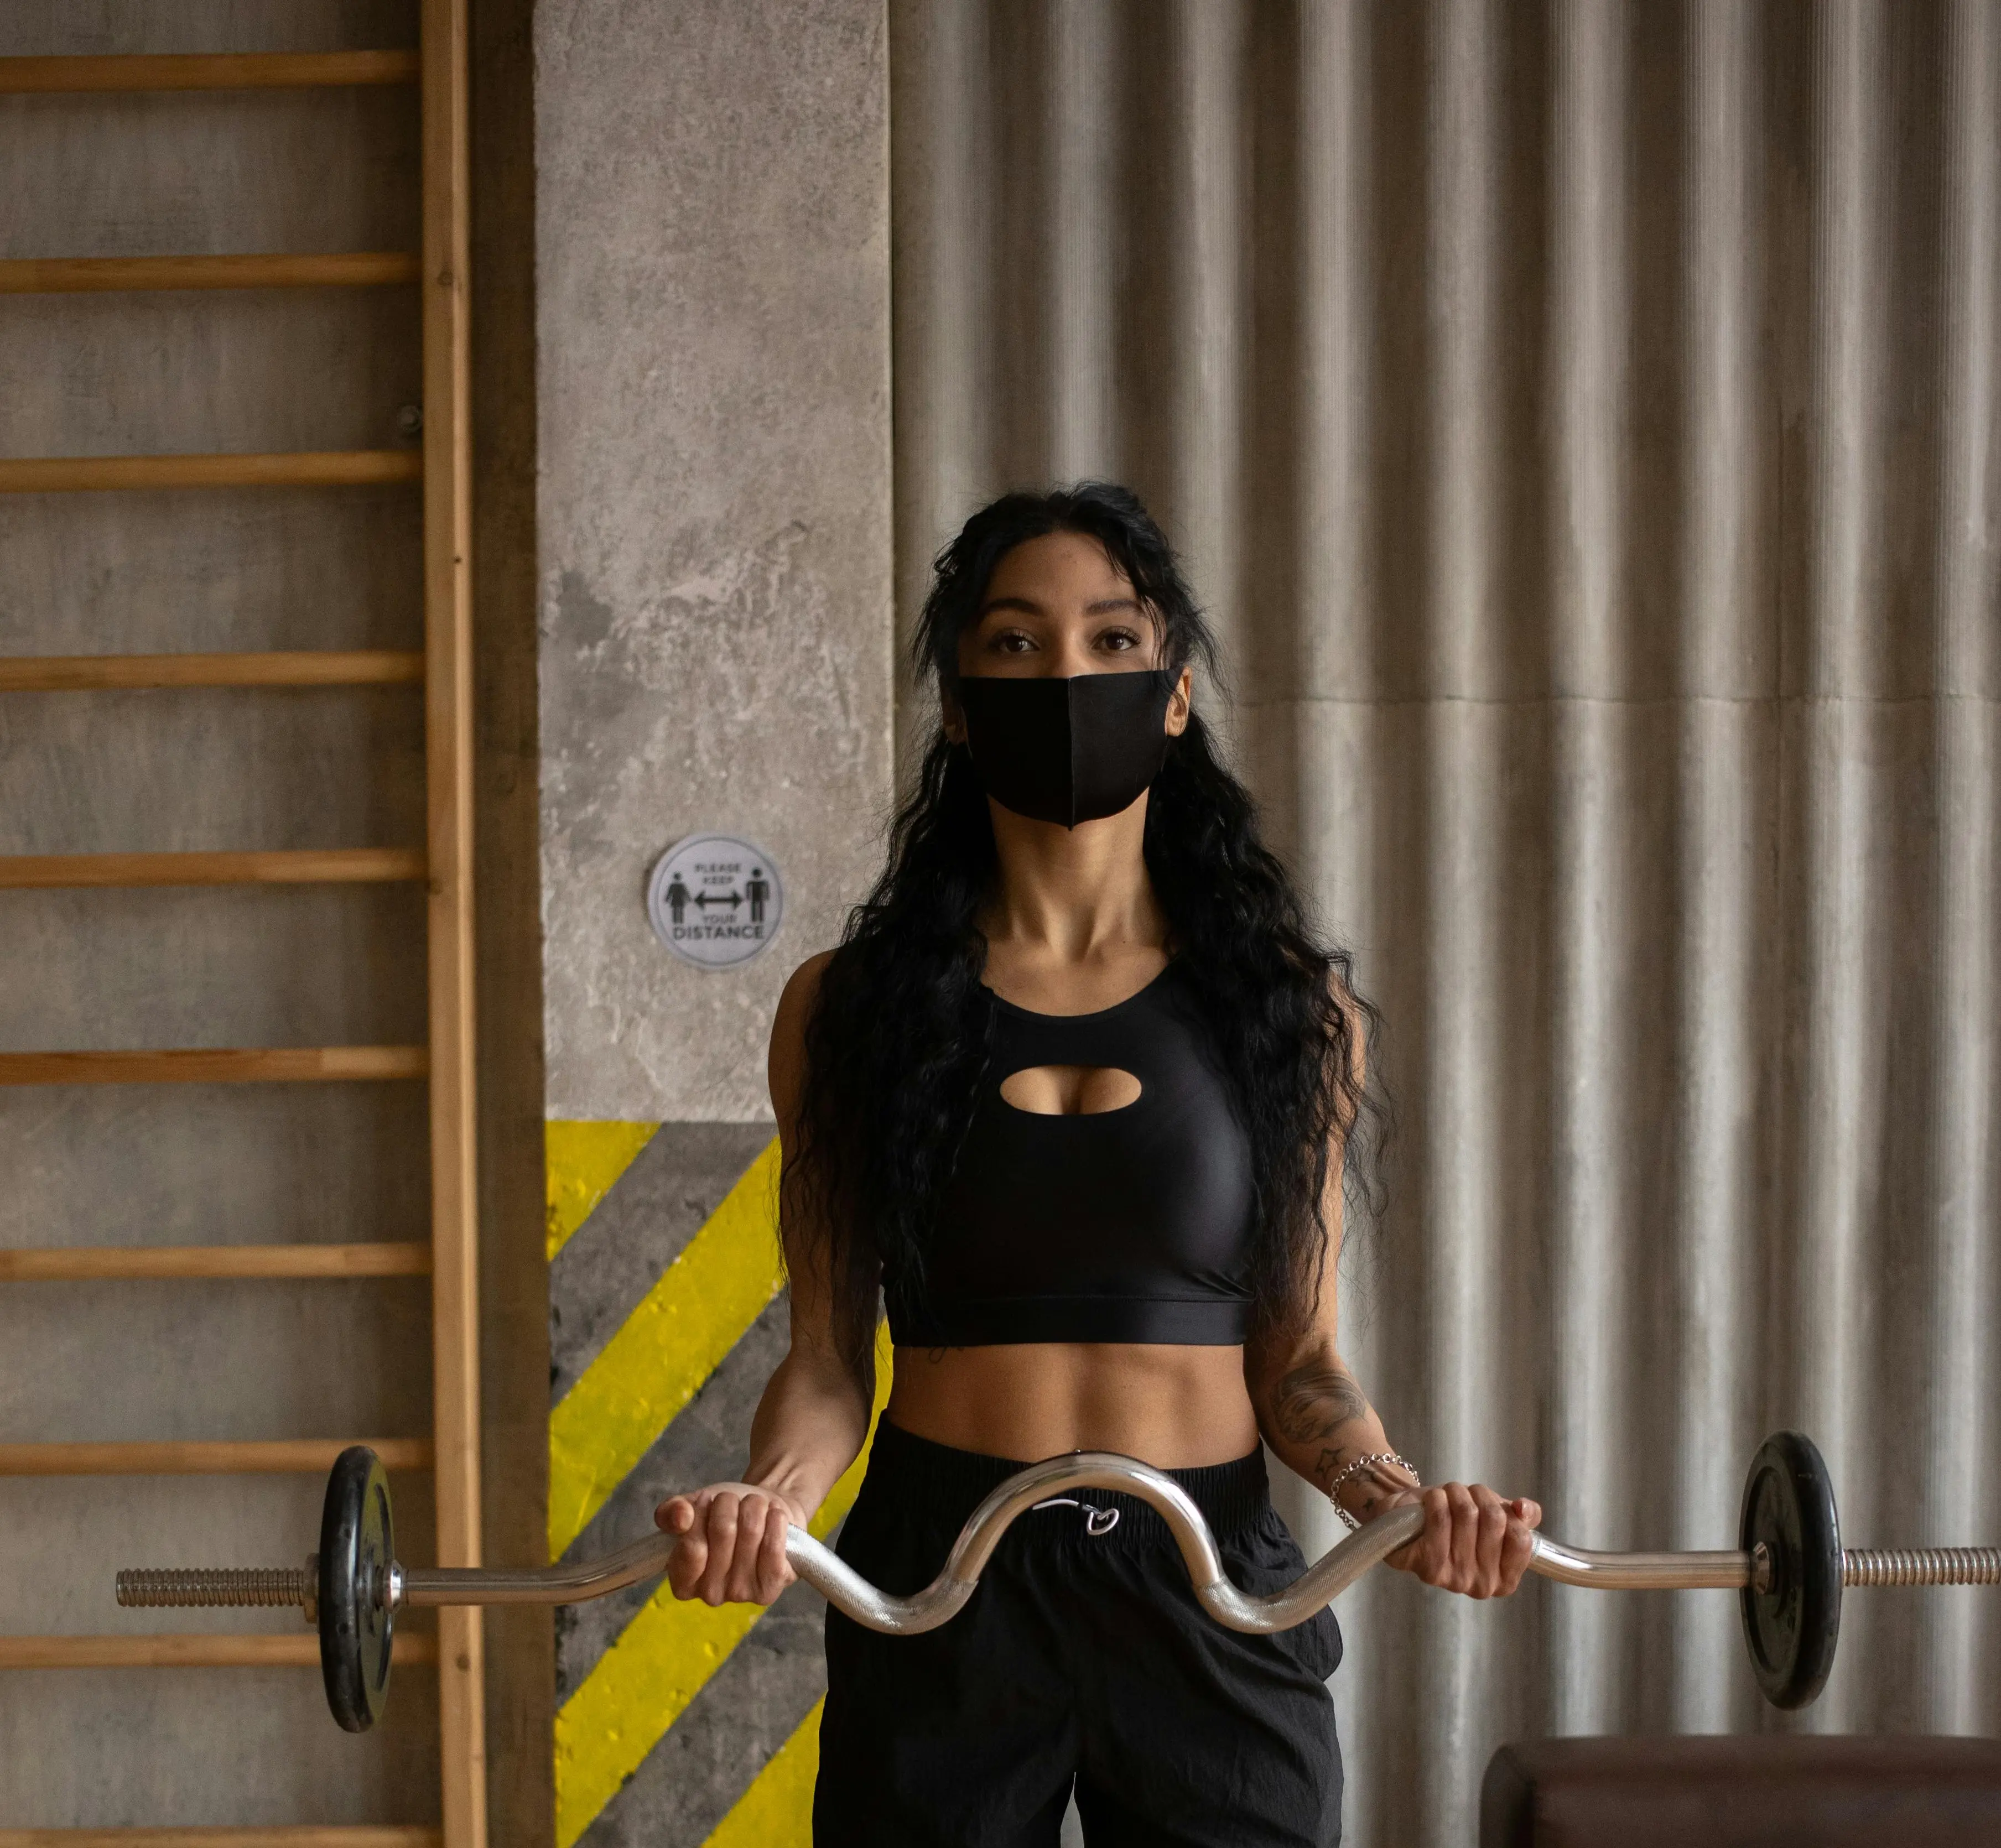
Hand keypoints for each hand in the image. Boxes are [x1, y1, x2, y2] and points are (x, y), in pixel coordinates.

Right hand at [654, 1482, 806, 1606]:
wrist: (764, 1514)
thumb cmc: (725, 1515)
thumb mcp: (693, 1506)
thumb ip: (672, 1512)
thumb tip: (681, 1517)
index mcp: (682, 1580)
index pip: (691, 1546)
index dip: (701, 1514)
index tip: (707, 1501)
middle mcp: (709, 1594)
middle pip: (723, 1531)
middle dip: (729, 1504)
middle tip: (733, 1502)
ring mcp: (740, 1595)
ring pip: (750, 1532)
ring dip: (753, 1506)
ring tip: (754, 1506)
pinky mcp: (768, 1591)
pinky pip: (774, 1547)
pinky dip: (775, 1521)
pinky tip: (774, 1516)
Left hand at [1383, 1482, 1541, 1598]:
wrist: (1408, 1517)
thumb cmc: (1454, 1517)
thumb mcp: (1495, 1514)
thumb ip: (1524, 1516)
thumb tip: (1523, 1509)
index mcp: (1505, 1579)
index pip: (1521, 1539)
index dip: (1504, 1509)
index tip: (1488, 1502)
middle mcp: (1483, 1586)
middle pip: (1494, 1519)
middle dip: (1477, 1494)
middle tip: (1462, 1493)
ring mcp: (1455, 1581)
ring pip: (1467, 1514)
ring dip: (1454, 1492)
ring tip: (1445, 1496)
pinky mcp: (1428, 1568)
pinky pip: (1441, 1518)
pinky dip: (1436, 1498)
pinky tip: (1430, 1501)